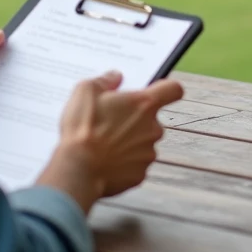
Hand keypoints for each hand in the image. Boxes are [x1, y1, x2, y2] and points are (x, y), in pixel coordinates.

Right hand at [38, 71, 183, 212]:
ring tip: (102, 144)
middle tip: (110, 121)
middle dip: (135, 119)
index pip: (173, 90)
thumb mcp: (85, 91)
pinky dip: (123, 162)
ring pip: (143, 143)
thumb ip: (105, 80)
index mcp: (144, 104)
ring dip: (128, 142)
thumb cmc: (83, 129)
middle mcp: (153, 129)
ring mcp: (148, 154)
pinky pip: (135, 164)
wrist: (78, 170)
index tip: (157, 92)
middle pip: (152, 120)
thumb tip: (116, 77)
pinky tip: (104, 160)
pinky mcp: (140, 174)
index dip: (167, 89)